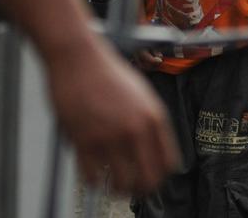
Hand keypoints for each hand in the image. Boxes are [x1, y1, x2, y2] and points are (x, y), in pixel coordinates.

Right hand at [45, 37, 178, 195]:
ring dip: (117, 189)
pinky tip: (92, 175)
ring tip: (112, 186)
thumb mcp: (142, 94)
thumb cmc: (108, 73)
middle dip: (141, 190)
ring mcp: (110, 136)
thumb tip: (153, 150)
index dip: (160, 177)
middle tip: (132, 189)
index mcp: (154, 118)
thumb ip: (149, 122)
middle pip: (148, 179)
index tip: (151, 180)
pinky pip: (91, 177)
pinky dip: (92, 181)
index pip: (168, 163)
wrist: (79, 58)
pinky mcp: (84, 140)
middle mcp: (135, 130)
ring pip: (121, 184)